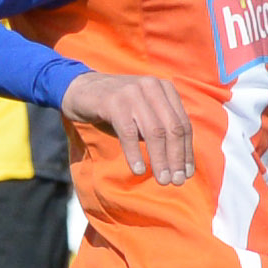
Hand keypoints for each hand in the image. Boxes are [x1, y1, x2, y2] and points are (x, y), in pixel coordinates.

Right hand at [61, 71, 194, 184]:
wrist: (80, 89)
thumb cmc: (118, 107)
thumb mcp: (144, 112)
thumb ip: (162, 127)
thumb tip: (179, 163)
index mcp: (165, 89)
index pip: (182, 124)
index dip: (186, 151)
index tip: (187, 173)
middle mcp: (152, 87)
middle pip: (172, 128)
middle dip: (176, 158)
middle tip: (177, 181)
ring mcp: (132, 92)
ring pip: (154, 132)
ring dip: (160, 159)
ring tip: (162, 179)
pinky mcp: (113, 102)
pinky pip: (128, 133)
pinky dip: (135, 154)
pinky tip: (139, 170)